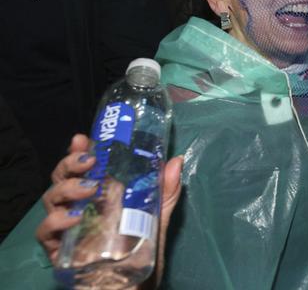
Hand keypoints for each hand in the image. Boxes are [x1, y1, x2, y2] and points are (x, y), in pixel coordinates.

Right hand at [36, 134, 183, 284]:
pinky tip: (74, 218)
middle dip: (70, 163)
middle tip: (89, 161)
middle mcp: (78, 208)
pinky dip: (56, 221)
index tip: (83, 138)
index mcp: (98, 197)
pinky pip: (45, 232)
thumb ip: (164, 194)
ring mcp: (66, 228)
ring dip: (68, 188)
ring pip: (52, 198)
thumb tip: (176, 161)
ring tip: (90, 189)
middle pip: (62, 177)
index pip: (83, 168)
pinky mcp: (58, 250)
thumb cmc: (138, 255)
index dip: (79, 151)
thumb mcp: (155, 221)